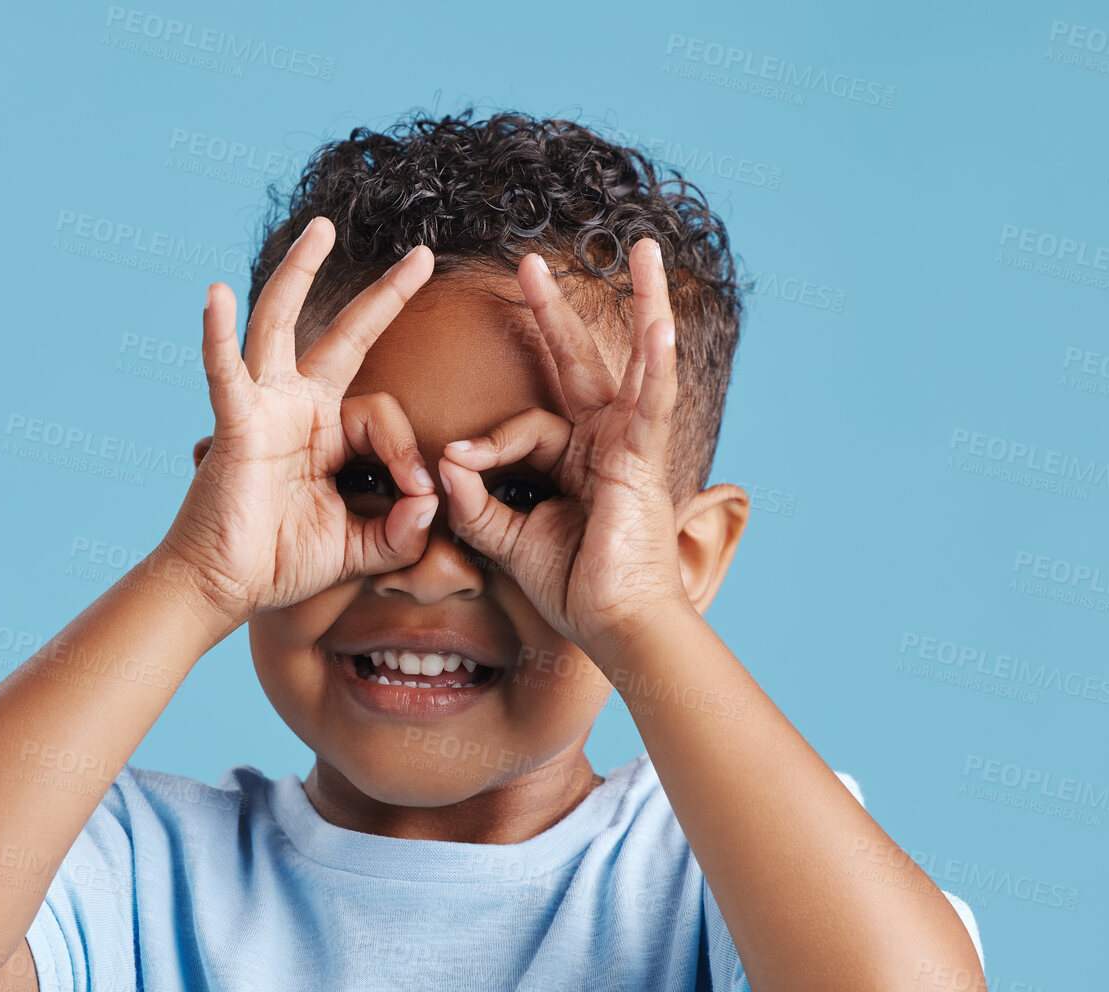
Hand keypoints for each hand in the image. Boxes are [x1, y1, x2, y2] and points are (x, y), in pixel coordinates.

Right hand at [161, 215, 440, 626]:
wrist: (225, 587)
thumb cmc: (282, 562)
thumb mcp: (359, 548)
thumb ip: (401, 530)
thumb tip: (433, 501)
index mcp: (328, 434)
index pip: (384, 416)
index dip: (407, 453)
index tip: (418, 494)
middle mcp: (298, 409)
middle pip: (344, 337)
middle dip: (384, 297)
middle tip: (423, 256)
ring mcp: (264, 409)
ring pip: (280, 326)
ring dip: (298, 275)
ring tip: (322, 229)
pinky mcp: (234, 425)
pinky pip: (224, 374)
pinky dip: (217, 336)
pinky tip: (215, 295)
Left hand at [434, 237, 687, 659]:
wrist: (612, 624)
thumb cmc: (572, 586)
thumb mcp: (509, 538)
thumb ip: (477, 502)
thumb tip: (447, 463)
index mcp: (574, 460)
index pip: (526, 426)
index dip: (487, 444)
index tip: (456, 463)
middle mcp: (604, 443)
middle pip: (577, 365)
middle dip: (553, 313)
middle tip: (530, 263)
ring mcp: (629, 447)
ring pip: (634, 364)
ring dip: (641, 304)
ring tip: (642, 250)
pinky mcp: (644, 462)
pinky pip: (653, 405)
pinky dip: (658, 365)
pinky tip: (661, 325)